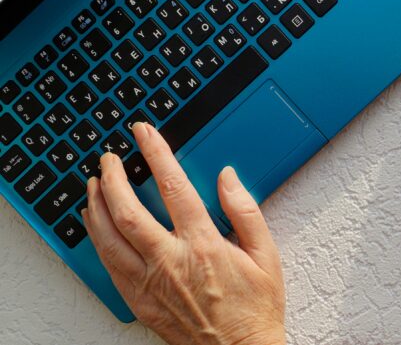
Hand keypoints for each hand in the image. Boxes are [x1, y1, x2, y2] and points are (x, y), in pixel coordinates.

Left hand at [82, 123, 285, 344]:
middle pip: (128, 210)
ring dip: (96, 205)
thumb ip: (245, 210)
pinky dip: (96, 239)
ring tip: (93, 184)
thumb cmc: (254, 308)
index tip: (144, 134)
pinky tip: (95, 226)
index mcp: (203, 244)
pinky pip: (109, 266)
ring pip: (109, 238)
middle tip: (109, 158)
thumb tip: (227, 178)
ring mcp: (151, 283)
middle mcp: (171, 261)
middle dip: (113, 177)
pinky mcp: (141, 302)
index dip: (155, 153)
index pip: (173, 186)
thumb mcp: (265, 254)